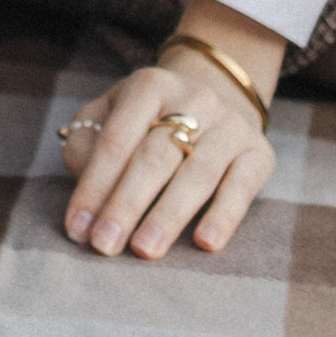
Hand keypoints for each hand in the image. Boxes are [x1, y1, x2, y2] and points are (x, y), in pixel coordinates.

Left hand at [59, 1, 281, 261]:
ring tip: (144, 250)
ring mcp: (229, 125)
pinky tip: (205, 242)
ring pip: (197, 174)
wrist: (218, 96)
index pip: (116, 140)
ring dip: (168, 215)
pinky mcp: (258, 153)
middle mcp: (194, 99)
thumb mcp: (110, 116)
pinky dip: (224, 216)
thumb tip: (86, 189)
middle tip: (105, 245)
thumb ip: (88, 146)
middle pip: (155, 157)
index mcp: (149, 86)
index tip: (77, 229)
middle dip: (125, 204)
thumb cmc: (148, 122)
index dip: (94, 186)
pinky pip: (240, 187)